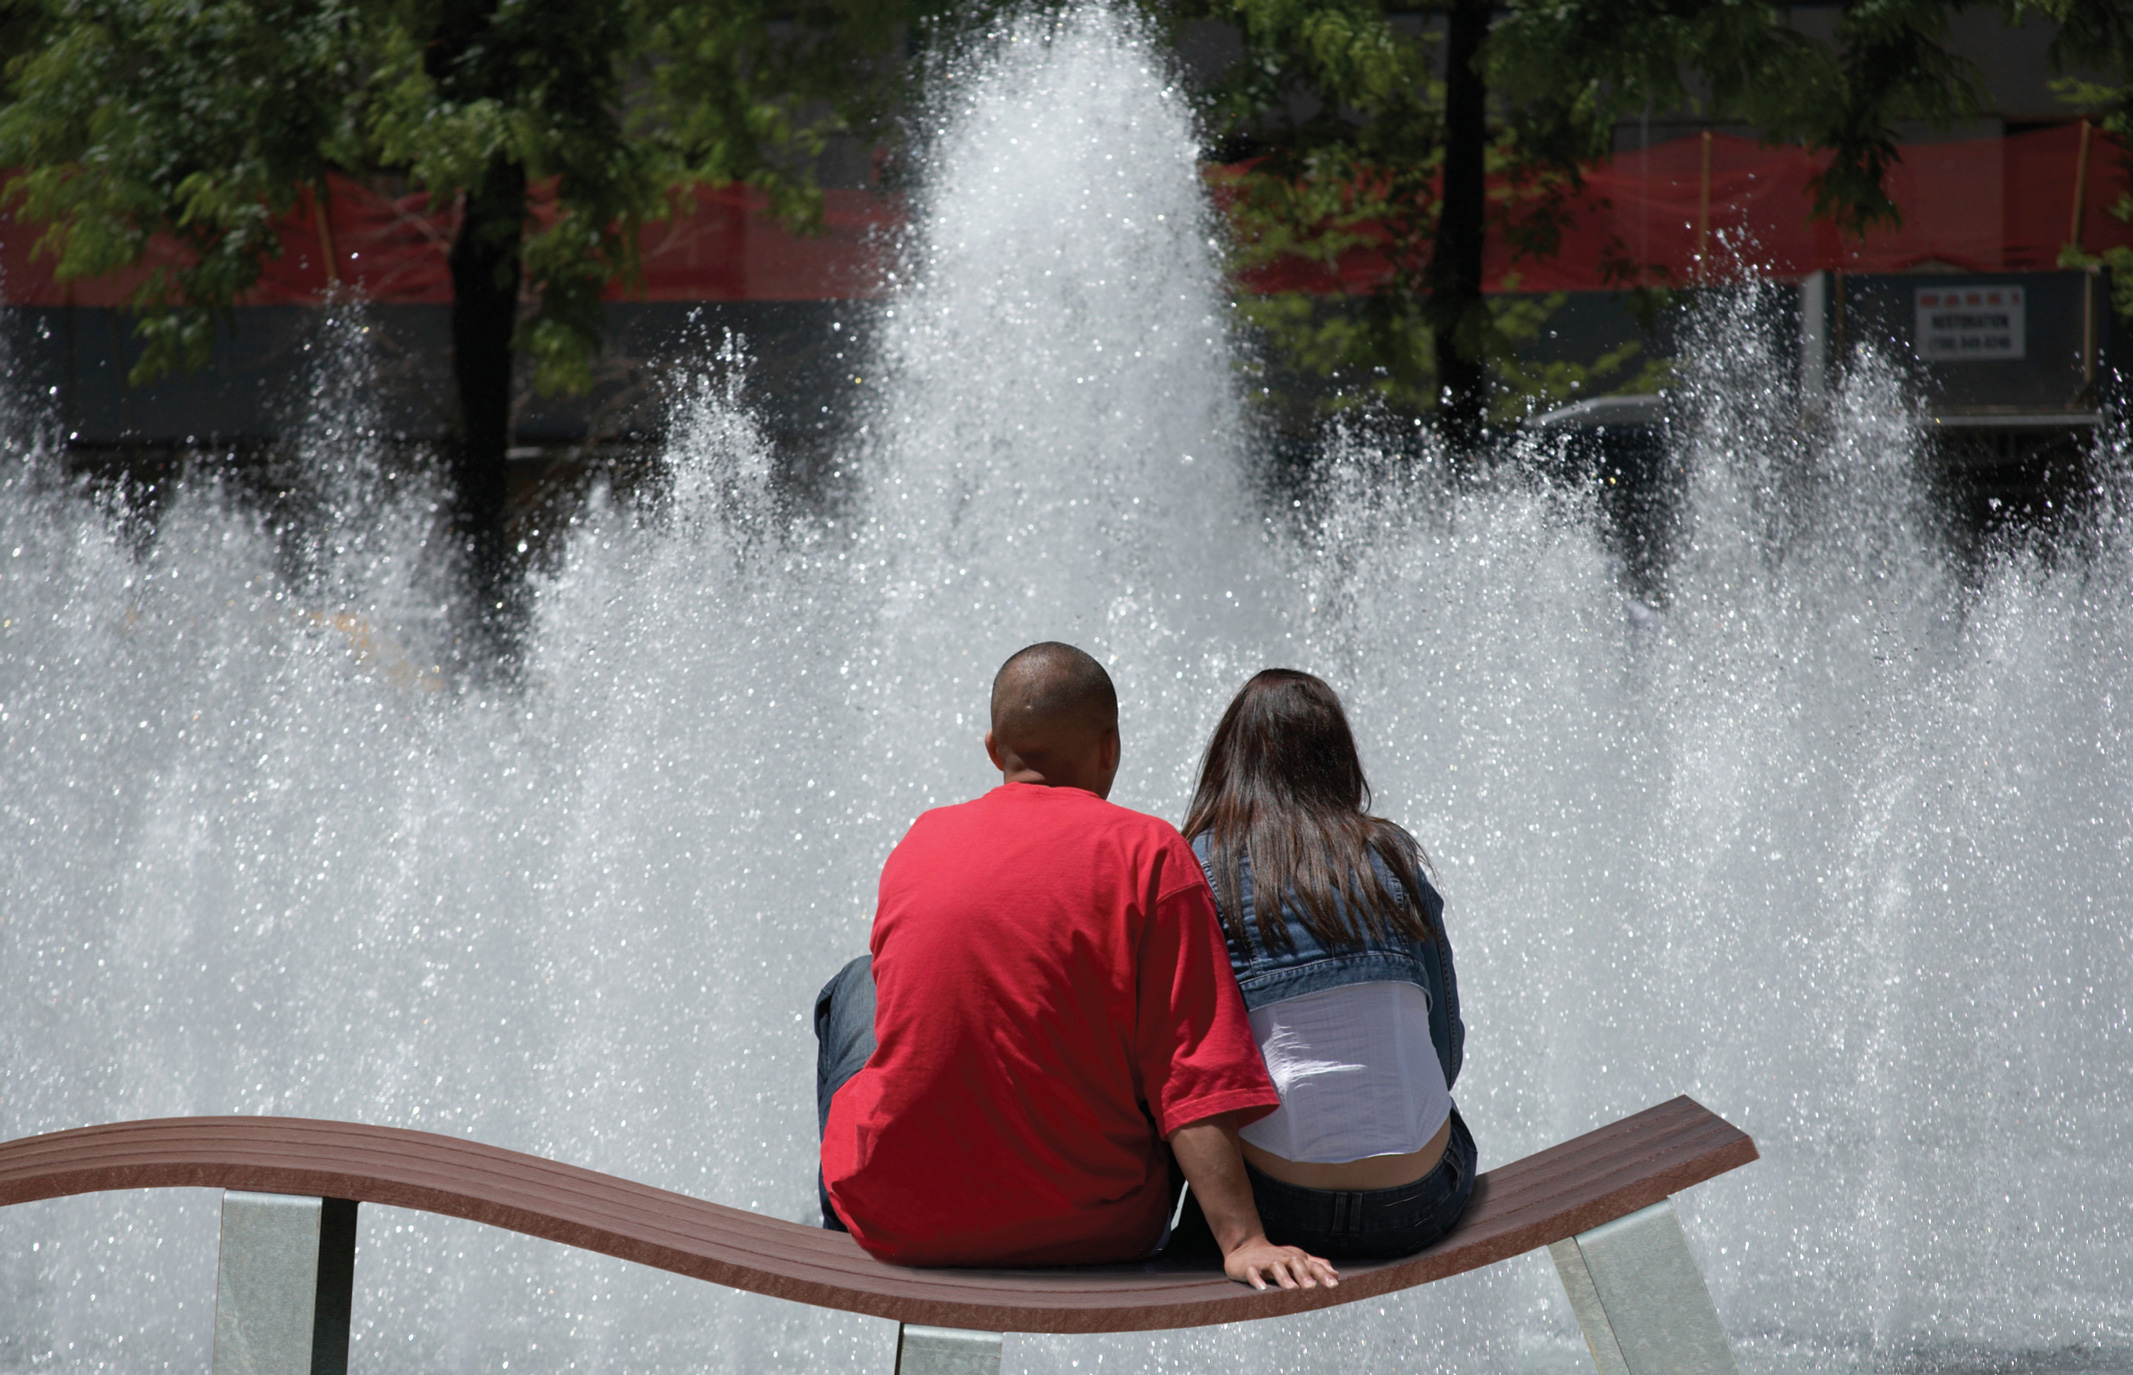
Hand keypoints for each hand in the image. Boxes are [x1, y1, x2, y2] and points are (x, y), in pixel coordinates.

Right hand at [1222, 1236, 1339, 1290]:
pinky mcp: (1248, 1267)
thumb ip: (1315, 1266)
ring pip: (1275, 1267)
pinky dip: (1257, 1279)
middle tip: (1312, 1287)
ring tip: (1291, 1288)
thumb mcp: (1296, 1259)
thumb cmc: (1275, 1257)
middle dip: (1304, 1274)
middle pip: (1295, 1262)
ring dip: (1283, 1276)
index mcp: (1295, 1258)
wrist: (1244, 1247)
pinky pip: (1252, 1272)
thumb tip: (1336, 1273)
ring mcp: (1264, 1262)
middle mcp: (1282, 1258)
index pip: (1311, 1265)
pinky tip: (1262, 1288)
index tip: (1334, 1284)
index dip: (1323, 1274)